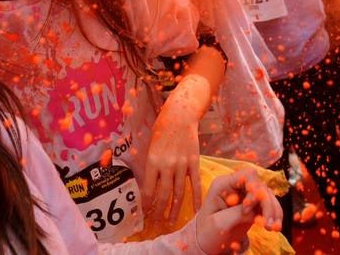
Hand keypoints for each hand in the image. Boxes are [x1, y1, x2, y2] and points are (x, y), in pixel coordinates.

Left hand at [143, 79, 204, 225]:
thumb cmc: (162, 128)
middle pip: (163, 195)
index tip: (144, 215)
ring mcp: (182, 164)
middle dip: (159, 212)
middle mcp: (167, 165)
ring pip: (178, 193)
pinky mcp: (194, 162)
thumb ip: (151, 165)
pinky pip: (195, 184)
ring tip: (171, 222)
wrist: (181, 115)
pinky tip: (195, 210)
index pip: (148, 190)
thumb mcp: (150, 145)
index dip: (146, 205)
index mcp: (153, 161)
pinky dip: (195, 198)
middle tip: (156, 224)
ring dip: (174, 210)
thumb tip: (148, 185)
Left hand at [193, 168, 281, 254]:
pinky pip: (268, 205)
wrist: (206, 243)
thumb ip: (237, 213)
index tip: (247, 210)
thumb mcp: (219, 223)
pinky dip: (274, 214)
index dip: (253, 190)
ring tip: (273, 228)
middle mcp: (236, 186)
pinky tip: (275, 226)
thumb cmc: (207, 232)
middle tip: (268, 224)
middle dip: (267, 203)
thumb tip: (257, 212)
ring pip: (267, 195)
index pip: (246, 176)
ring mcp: (245, 195)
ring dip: (273, 210)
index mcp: (223, 184)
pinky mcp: (252, 206)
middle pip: (260, 185)